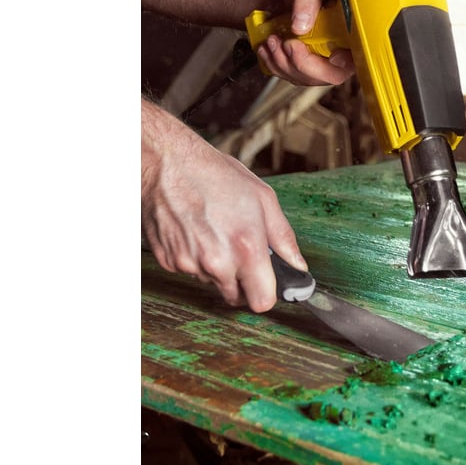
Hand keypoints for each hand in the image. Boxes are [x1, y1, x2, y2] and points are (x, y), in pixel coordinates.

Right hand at [141, 99, 306, 311]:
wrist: (168, 162)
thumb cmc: (214, 175)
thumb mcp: (263, 198)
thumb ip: (284, 237)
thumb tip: (298, 264)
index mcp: (246, 248)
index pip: (262, 302)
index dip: (266, 293)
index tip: (266, 282)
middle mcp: (217, 262)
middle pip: (235, 297)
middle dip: (241, 281)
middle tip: (238, 250)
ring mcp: (189, 263)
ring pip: (211, 282)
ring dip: (216, 267)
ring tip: (213, 231)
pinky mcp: (168, 261)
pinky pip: (189, 271)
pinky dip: (194, 258)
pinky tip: (195, 231)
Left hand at [255, 0, 355, 86]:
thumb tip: (301, 25)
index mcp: (350, 32)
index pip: (358, 56)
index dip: (346, 62)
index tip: (332, 55)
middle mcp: (340, 51)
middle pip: (330, 75)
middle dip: (303, 64)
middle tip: (287, 44)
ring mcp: (321, 63)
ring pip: (306, 79)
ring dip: (284, 63)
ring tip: (272, 40)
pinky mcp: (303, 68)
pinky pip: (290, 76)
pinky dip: (274, 65)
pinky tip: (268, 48)